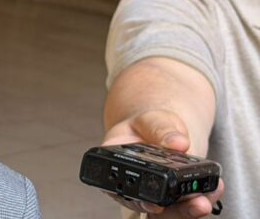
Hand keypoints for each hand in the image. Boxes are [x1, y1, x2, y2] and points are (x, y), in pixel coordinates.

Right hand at [103, 110, 223, 217]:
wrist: (162, 129)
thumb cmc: (150, 124)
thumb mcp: (153, 119)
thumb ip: (162, 129)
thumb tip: (179, 143)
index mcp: (114, 162)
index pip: (119, 188)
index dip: (136, 201)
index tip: (155, 206)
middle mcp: (130, 183)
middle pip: (146, 207)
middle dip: (173, 211)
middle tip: (195, 204)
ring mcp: (152, 194)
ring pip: (165, 214)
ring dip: (188, 212)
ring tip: (206, 201)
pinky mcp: (171, 199)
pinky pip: (182, 208)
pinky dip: (200, 201)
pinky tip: (214, 190)